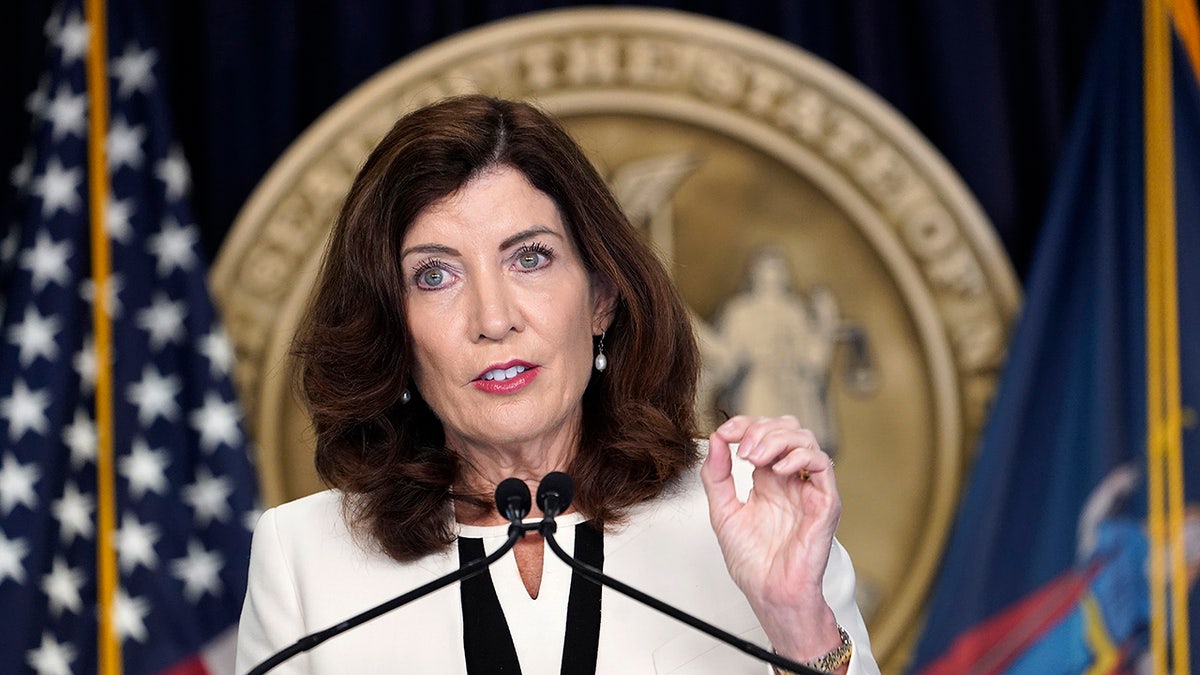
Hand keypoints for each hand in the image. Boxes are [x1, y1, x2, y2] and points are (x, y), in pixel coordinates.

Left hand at [700, 415, 843, 660]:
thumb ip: (716, 475)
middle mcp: (790, 480)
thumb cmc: (752, 562)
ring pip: (805, 440)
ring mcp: (808, 488)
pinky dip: (800, 457)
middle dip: (761, 429)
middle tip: (741, 449)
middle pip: (787, 429)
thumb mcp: (722, 510)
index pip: (764, 434)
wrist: (769, 592)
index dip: (745, 425)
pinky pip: (823, 464)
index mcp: (767, 480)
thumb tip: (713, 440)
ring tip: (754, 458)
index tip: (724, 434)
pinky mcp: (825, 501)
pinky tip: (778, 470)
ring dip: (776, 440)